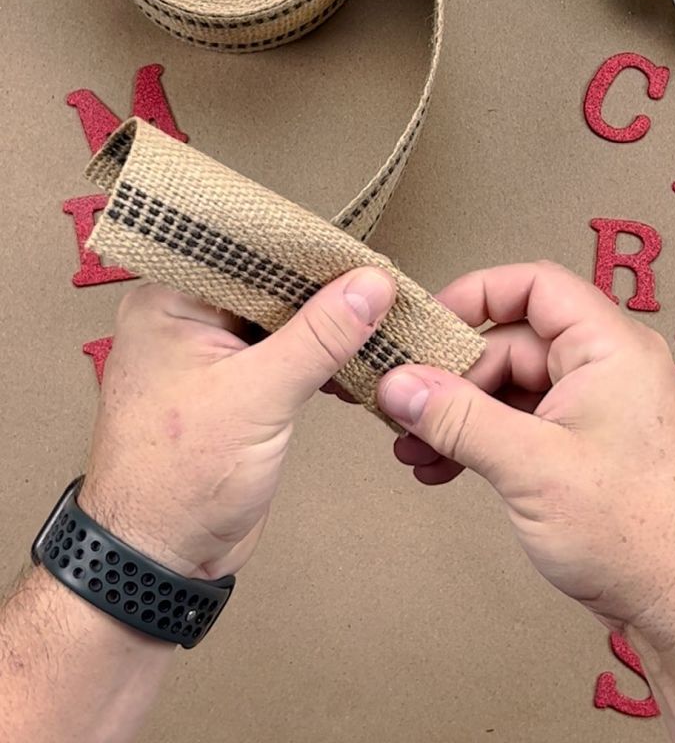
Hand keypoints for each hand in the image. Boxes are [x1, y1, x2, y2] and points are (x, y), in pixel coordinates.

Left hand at [81, 267, 395, 578]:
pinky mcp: (236, 387)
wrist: (161, 556)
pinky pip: (284, 355)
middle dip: (324, 288)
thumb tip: (370, 285)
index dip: (306, 250)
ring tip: (381, 316)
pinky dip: (319, 357)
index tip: (361, 250)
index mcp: (169, 302)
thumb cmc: (180, 479)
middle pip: (268, 286)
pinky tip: (357, 357)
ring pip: (281, 322)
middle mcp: (187, 320)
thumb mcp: (258, 396)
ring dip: (327, 326)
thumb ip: (318, 336)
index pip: (246, 253)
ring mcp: (212, 355)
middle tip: (382, 282)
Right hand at [377, 262, 674, 630]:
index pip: (535, 286)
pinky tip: (440, 467)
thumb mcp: (530, 466)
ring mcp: (590, 406)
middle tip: (403, 406)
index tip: (426, 325)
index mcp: (609, 348)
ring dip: (457, 415)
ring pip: (507, 388)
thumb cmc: (631, 532)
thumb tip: (398, 385)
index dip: (475, 295)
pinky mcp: (578, 442)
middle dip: (451, 378)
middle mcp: (602, 367)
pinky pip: (517, 422)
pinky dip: (478, 439)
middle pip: (509, 344)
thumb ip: (458, 418)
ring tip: (413, 447)